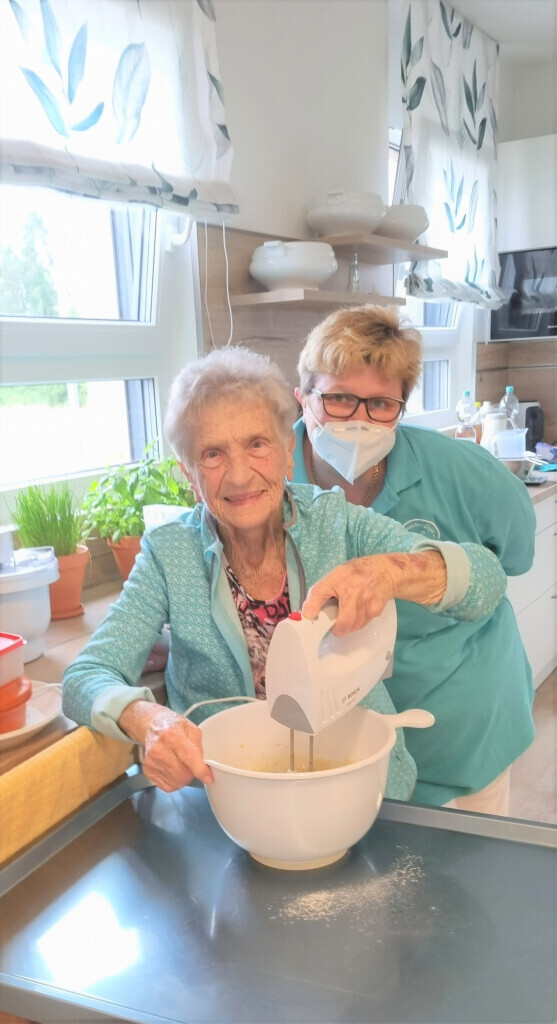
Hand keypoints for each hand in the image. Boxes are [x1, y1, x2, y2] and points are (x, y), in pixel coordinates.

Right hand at [118, 701, 213, 790]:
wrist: (151, 726)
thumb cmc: (171, 726)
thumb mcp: (190, 728)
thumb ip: (199, 746)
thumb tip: (205, 765)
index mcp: (172, 735)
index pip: (188, 756)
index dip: (200, 769)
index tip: (208, 778)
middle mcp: (159, 749)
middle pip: (183, 774)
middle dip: (192, 772)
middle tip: (191, 763)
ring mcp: (152, 762)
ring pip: (177, 782)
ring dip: (183, 777)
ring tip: (180, 763)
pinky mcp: (148, 771)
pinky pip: (168, 786)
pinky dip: (174, 781)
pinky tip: (172, 769)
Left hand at [301, 551, 445, 635]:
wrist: (386, 572)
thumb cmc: (356, 574)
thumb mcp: (335, 576)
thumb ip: (320, 593)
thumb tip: (307, 613)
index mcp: (340, 579)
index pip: (321, 592)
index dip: (313, 606)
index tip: (309, 617)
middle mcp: (354, 591)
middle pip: (344, 622)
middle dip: (337, 629)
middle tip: (334, 626)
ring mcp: (367, 602)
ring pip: (354, 626)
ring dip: (348, 626)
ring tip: (347, 614)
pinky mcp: (376, 610)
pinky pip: (363, 624)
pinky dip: (358, 623)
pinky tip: (359, 612)